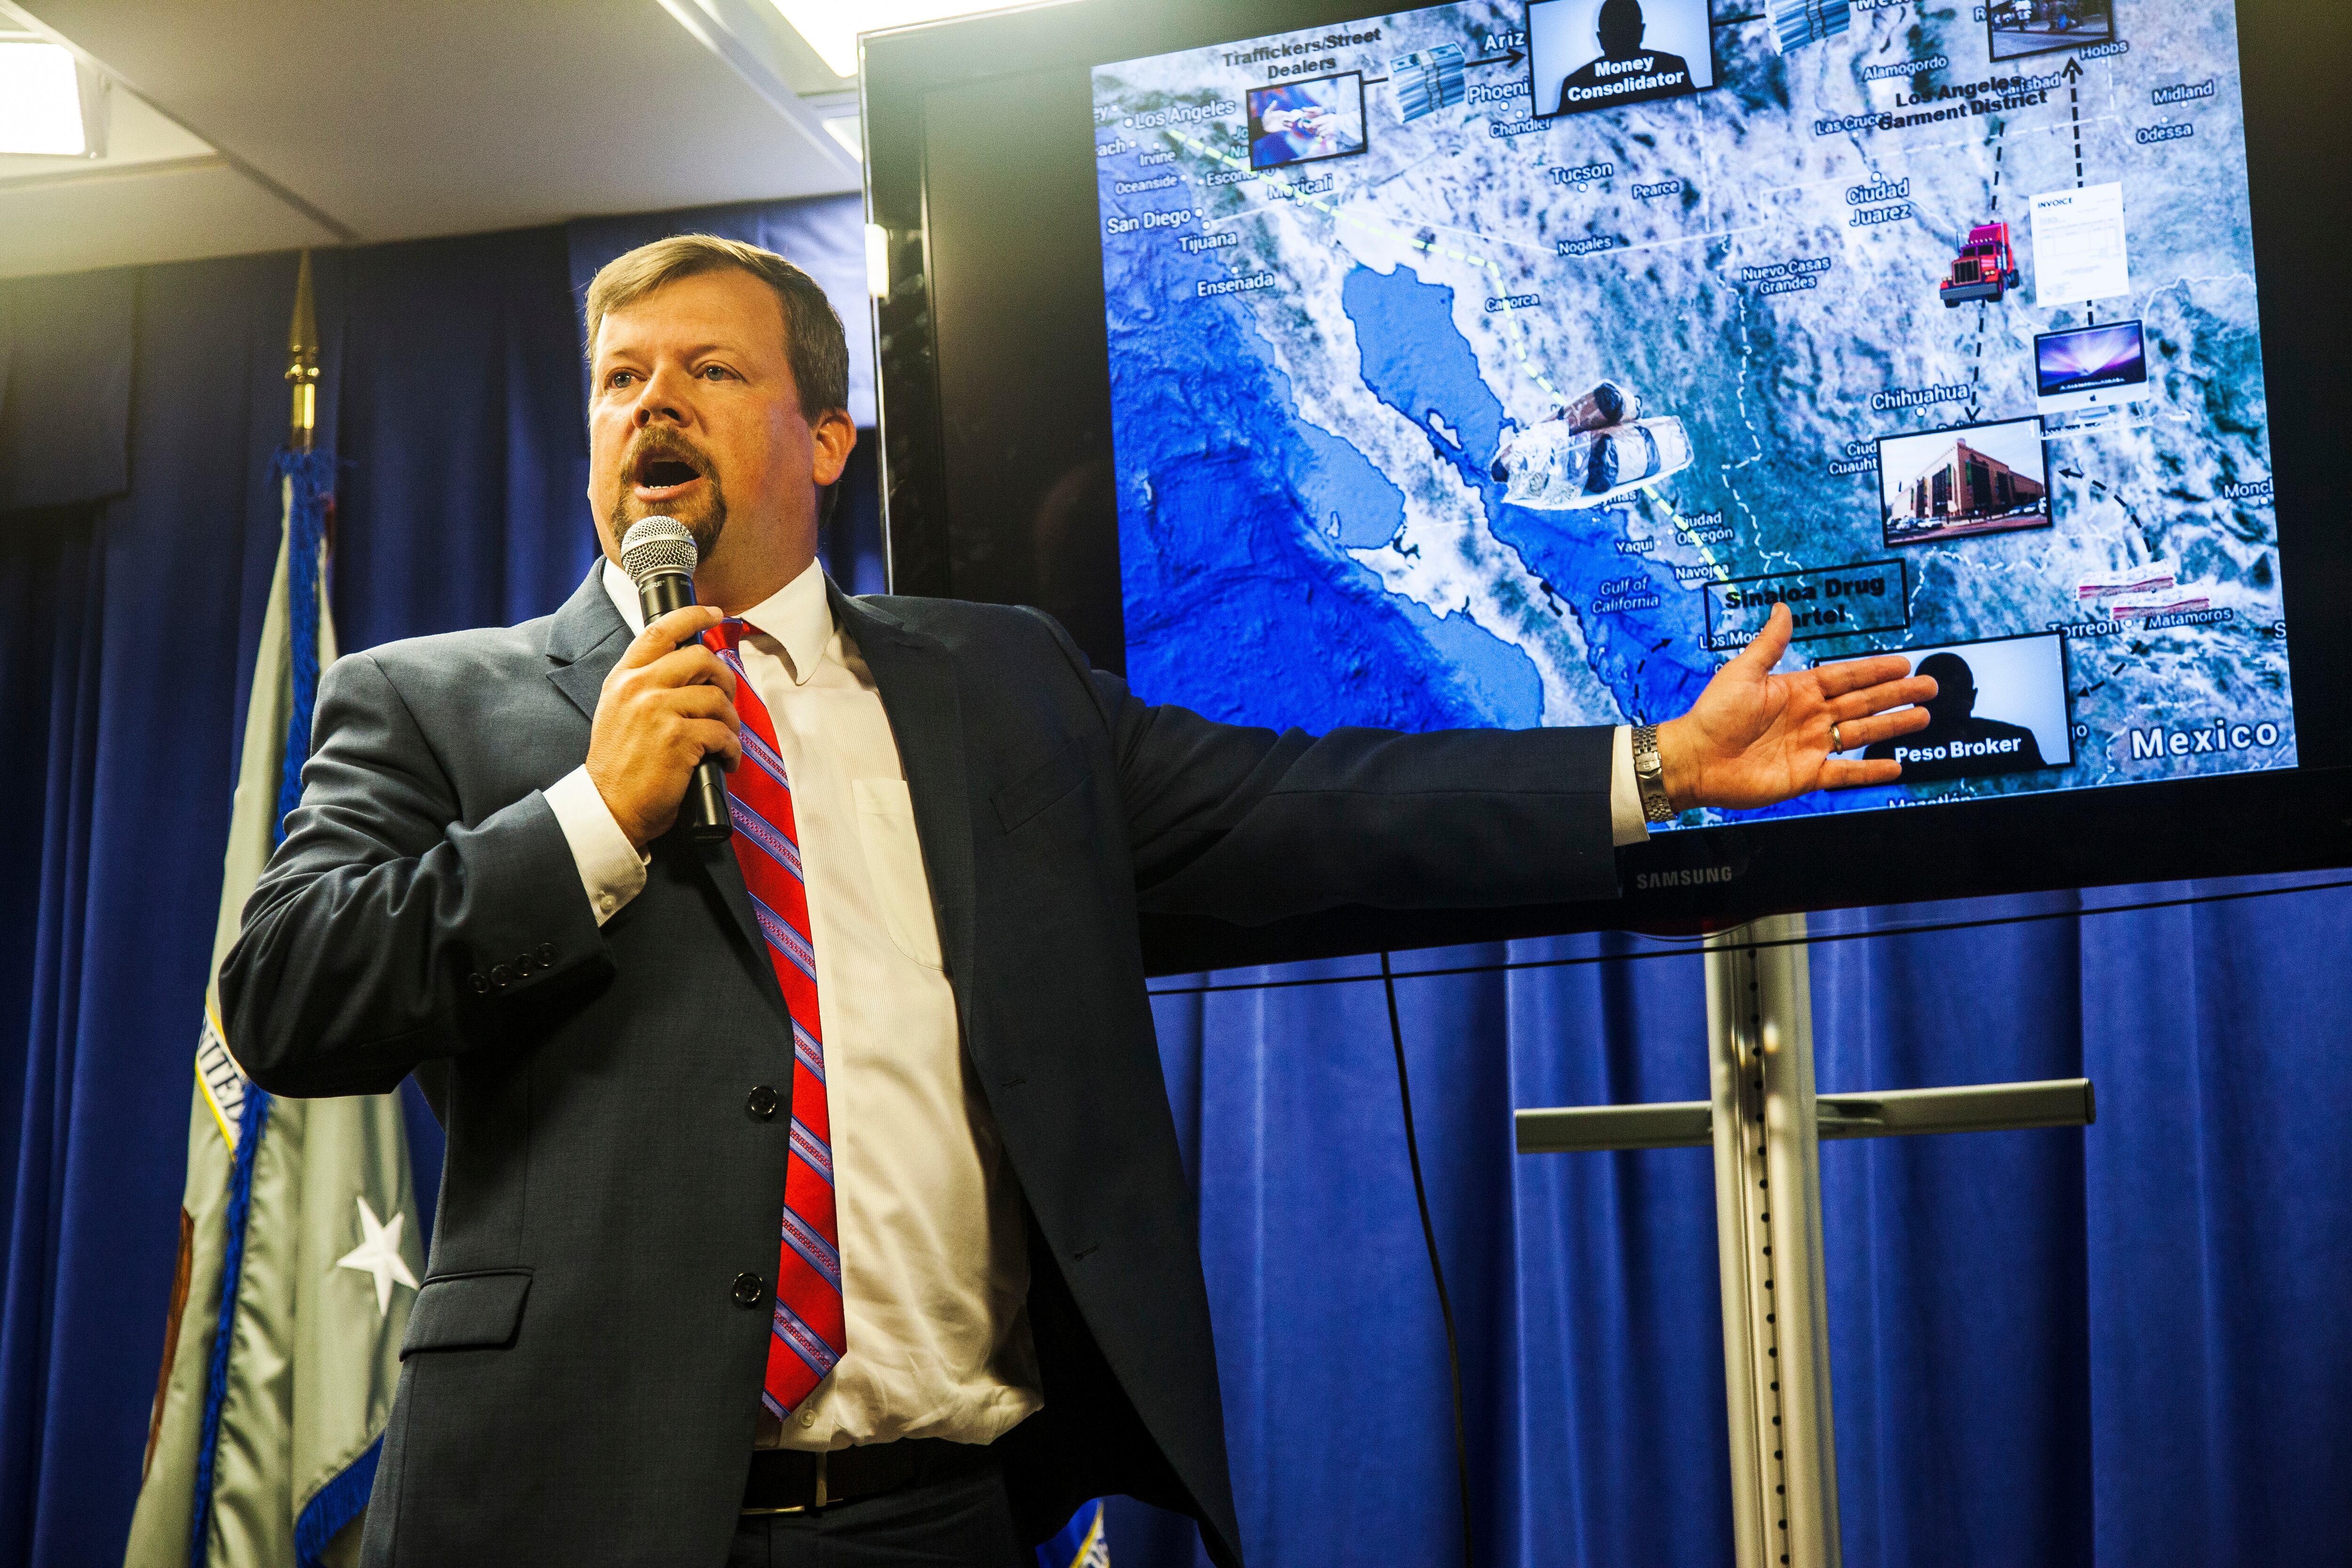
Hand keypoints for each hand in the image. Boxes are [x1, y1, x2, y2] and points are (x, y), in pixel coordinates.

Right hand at [585, 606, 742, 849]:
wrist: (608, 807)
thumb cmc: (620, 765)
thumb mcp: (619, 712)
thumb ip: (645, 686)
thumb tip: (689, 669)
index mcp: (623, 678)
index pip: (659, 630)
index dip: (692, 616)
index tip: (714, 613)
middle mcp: (639, 688)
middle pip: (700, 658)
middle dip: (724, 678)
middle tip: (727, 700)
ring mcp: (658, 711)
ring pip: (717, 698)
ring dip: (731, 722)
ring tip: (725, 741)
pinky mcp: (678, 738)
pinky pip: (723, 732)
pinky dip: (732, 749)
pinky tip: (725, 760)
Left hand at [1654, 603, 1937, 810]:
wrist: (1696, 759)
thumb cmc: (1713, 714)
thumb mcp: (1742, 672)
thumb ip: (1769, 644)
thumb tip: (1782, 607)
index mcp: (1798, 690)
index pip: (1846, 677)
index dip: (1876, 670)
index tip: (1905, 663)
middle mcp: (1810, 717)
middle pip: (1864, 702)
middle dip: (1897, 694)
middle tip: (1930, 686)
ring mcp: (1811, 746)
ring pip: (1862, 733)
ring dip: (1893, 726)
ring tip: (1924, 718)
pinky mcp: (1807, 775)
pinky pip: (1846, 773)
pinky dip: (1870, 771)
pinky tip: (1895, 766)